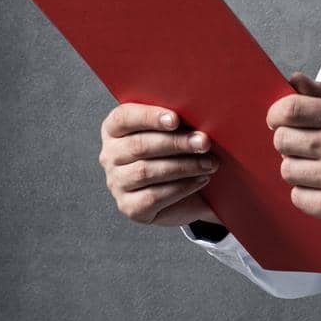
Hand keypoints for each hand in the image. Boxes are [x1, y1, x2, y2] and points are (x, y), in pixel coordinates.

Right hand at [99, 103, 221, 227]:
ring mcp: (117, 183)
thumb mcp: (178, 132)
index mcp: (115, 129)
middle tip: (204, 142)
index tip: (175, 120)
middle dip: (175, 143)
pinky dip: (181, 187)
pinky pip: (153, 197)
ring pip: (145, 172)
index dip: (149, 117)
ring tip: (209, 163)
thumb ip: (179, 121)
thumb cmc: (180, 153)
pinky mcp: (129, 207)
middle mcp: (110, 155)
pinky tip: (201, 179)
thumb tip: (198, 113)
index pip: (123, 117)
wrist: (189, 193)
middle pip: (138, 146)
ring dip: (183, 166)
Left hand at [267, 73, 320, 237]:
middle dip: (288, 142)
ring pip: (288, 170)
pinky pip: (298, 198)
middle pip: (283, 140)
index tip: (279, 120)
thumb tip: (295, 80)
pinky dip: (307, 195)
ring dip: (299, 170)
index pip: (291, 109)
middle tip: (305, 147)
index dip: (277, 114)